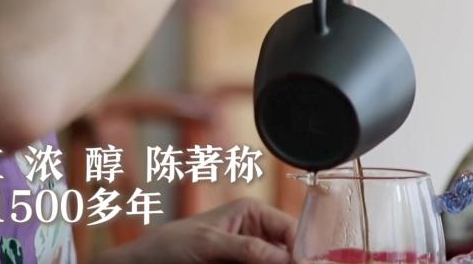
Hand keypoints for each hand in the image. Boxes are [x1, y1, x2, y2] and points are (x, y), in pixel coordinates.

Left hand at [92, 197, 296, 263]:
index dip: (303, 250)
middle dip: (292, 262)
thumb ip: (248, 249)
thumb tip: (285, 257)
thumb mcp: (210, 243)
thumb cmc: (168, 245)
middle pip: (289, 252)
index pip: (291, 231)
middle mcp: (256, 234)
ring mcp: (250, 256)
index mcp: (252, 213)